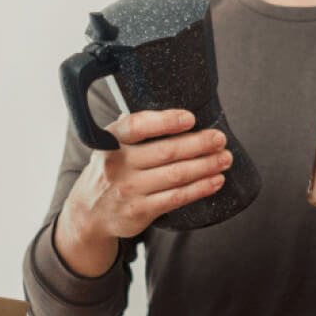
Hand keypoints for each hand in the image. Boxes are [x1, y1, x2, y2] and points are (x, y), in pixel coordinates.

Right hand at [67, 109, 229, 240]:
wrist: (90, 212)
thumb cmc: (110, 170)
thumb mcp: (111, 143)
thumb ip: (133, 126)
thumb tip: (166, 102)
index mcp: (112, 140)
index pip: (138, 126)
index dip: (166, 121)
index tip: (190, 118)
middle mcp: (119, 164)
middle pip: (166, 151)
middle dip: (199, 144)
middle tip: (220, 139)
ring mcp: (129, 189)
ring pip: (176, 175)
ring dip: (206, 165)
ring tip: (224, 159)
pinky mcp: (140, 210)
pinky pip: (177, 197)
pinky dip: (200, 188)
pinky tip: (215, 181)